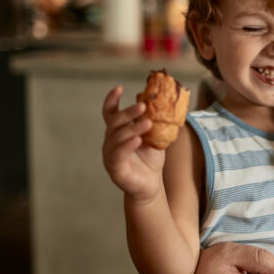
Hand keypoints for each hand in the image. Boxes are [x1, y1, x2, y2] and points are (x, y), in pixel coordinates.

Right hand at [102, 85, 164, 201]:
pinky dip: (127, 145)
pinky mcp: (115, 169)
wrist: (151, 186)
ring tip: (147, 123)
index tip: (119, 87)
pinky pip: (118, 155)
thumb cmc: (150, 160)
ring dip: (132, 128)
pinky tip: (137, 140)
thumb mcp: (154, 137)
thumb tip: (164, 102)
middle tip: (143, 105)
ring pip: (117, 137)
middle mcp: (110, 141)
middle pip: (115, 122)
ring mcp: (110, 155)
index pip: (110, 113)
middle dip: (128, 112)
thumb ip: (154, 122)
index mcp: (118, 132)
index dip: (111, 100)